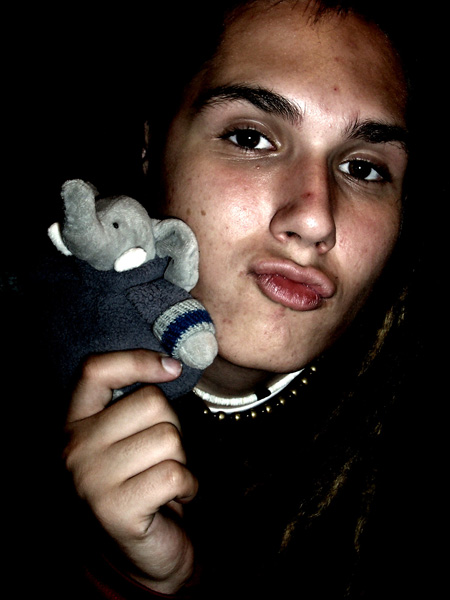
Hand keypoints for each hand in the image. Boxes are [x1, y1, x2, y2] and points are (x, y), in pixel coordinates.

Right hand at [63, 350, 197, 593]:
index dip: (137, 360)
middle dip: (172, 426)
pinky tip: (174, 498)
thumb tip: (171, 364)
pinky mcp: (116, 509)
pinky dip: (188, 486)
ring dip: (181, 460)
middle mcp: (74, 448)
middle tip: (161, 456)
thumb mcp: (127, 437)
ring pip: (169, 437)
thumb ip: (134, 404)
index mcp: (73, 423)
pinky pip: (175, 473)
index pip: (95, 370)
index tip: (172, 369)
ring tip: (163, 479)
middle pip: (151, 402)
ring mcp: (91, 479)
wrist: (139, 553)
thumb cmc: (141, 482)